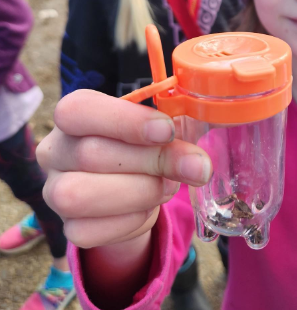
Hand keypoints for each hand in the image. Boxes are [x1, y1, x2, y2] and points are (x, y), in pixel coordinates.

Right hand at [37, 89, 211, 248]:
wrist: (134, 184)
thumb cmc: (144, 144)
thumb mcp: (158, 131)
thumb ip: (171, 136)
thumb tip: (196, 163)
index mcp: (73, 114)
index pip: (80, 110)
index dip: (125, 121)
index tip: (166, 130)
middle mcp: (55, 150)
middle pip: (90, 154)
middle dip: (152, 160)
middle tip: (195, 166)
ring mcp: (54, 191)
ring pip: (80, 196)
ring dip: (139, 192)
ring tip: (169, 185)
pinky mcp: (68, 227)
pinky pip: (90, 231)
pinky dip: (131, 220)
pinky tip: (149, 206)